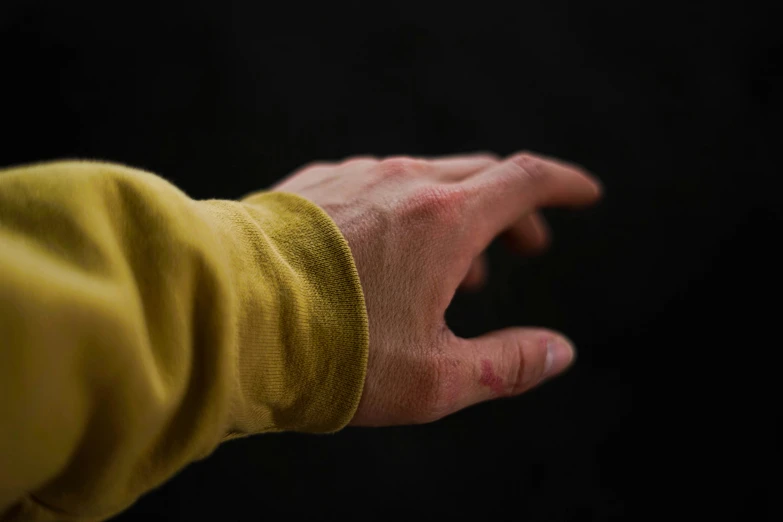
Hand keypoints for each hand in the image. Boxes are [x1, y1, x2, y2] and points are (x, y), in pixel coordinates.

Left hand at [272, 152, 601, 425]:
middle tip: (526, 245)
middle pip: (480, 176)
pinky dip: (403, 206)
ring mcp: (352, 177)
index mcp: (445, 220)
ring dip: (457, 211)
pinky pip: (373, 182)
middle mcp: (401, 182)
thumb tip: (559, 352)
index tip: (585, 193)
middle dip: (514, 207)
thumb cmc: (329, 353)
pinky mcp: (311, 186)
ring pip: (425, 178)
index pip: (525, 179)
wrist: (224, 317)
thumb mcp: (433, 379)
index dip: (564, 183)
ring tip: (460, 264)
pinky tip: (387, 246)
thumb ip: (508, 365)